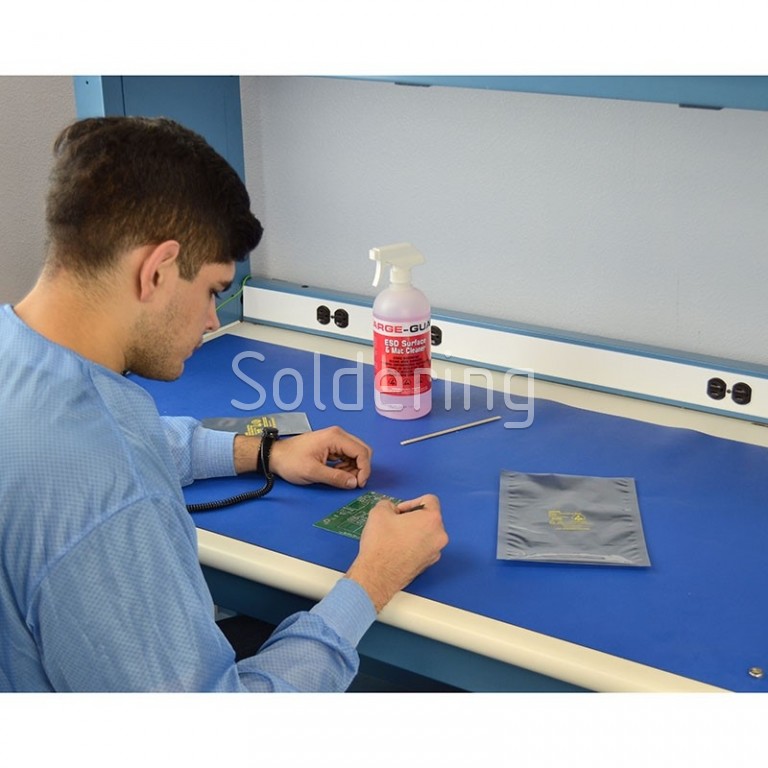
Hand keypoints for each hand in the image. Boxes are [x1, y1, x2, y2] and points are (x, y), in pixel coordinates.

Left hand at [267, 426, 371, 488]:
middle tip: (352, 482)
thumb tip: (354, 483)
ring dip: (354, 468)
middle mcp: (338, 435)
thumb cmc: (291, 462)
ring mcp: (335, 439)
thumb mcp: (313, 472)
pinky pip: (347, 455)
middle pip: (362, 450)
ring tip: (341, 478)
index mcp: (335, 437)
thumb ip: (335, 477)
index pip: (361, 452)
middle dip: (361, 468)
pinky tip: (337, 473)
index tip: (359, 484)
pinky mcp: (331, 444)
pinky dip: (347, 465)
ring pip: (356, 453)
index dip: (364, 469)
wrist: (275, 455)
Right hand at [345, 494, 447, 611]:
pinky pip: (423, 547)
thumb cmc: (381, 544)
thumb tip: (391, 509)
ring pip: (426, 534)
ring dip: (413, 531)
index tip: (400, 511)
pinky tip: (397, 549)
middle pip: (429, 518)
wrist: (377, 575)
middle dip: (412, 517)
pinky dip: (413, 545)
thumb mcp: (379, 512)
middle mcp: (439, 536)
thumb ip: (388, 504)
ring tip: (394, 536)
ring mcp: (435, 552)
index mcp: (432, 520)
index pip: (430, 500)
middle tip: (395, 522)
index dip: (412, 501)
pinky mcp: (428, 564)